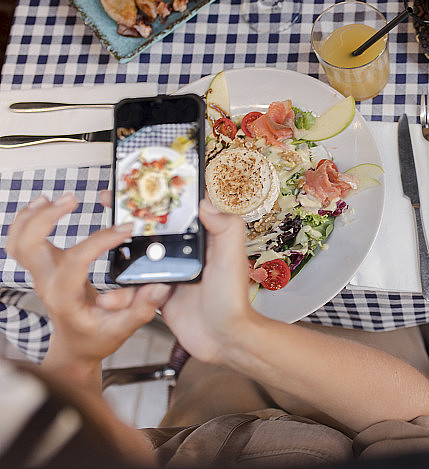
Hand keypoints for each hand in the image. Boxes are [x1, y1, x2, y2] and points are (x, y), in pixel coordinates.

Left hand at [6, 194, 167, 379]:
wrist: (75, 347)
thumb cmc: (95, 338)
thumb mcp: (122, 329)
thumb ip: (141, 309)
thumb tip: (158, 287)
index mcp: (64, 297)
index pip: (76, 261)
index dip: (100, 241)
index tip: (125, 230)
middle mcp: (48, 283)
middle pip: (29, 244)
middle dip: (47, 217)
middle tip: (73, 199)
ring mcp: (42, 275)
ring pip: (19, 240)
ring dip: (32, 215)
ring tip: (54, 198)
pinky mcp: (44, 268)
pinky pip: (22, 241)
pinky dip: (28, 220)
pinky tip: (43, 205)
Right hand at [96, 192, 254, 364]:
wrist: (223, 339)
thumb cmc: (232, 299)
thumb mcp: (231, 256)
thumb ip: (224, 226)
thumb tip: (204, 201)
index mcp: (203, 238)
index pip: (179, 209)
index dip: (158, 194)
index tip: (137, 184)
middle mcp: (186, 252)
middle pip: (152, 229)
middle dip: (129, 218)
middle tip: (108, 204)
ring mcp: (170, 272)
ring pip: (138, 258)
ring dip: (118, 256)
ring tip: (101, 255)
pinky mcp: (158, 294)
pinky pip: (133, 288)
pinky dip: (120, 291)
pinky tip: (110, 296)